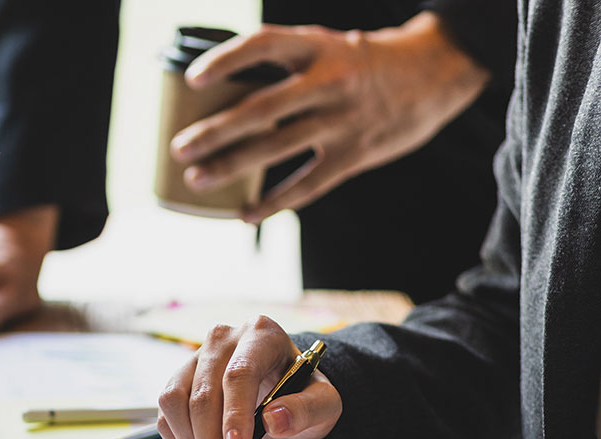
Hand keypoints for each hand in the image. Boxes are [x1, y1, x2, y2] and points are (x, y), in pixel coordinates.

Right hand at [157, 315, 340, 438]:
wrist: (283, 395)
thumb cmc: (301, 396)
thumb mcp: (324, 404)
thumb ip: (308, 410)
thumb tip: (275, 420)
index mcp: (261, 335)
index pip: (240, 373)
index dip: (234, 415)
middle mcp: (222, 339)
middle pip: (203, 392)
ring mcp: (194, 358)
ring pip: (175, 402)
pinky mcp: (177, 380)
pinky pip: (165, 415)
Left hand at [170, 12, 489, 224]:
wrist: (438, 73)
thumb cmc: (365, 63)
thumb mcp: (330, 47)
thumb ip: (288, 66)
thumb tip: (226, 94)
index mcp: (319, 46)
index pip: (264, 45)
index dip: (227, 60)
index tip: (193, 78)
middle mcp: (330, 81)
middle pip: (262, 109)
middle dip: (215, 131)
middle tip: (179, 147)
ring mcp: (343, 120)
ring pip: (276, 148)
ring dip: (231, 166)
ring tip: (196, 179)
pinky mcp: (356, 154)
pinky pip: (307, 185)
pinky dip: (273, 203)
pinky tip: (245, 214)